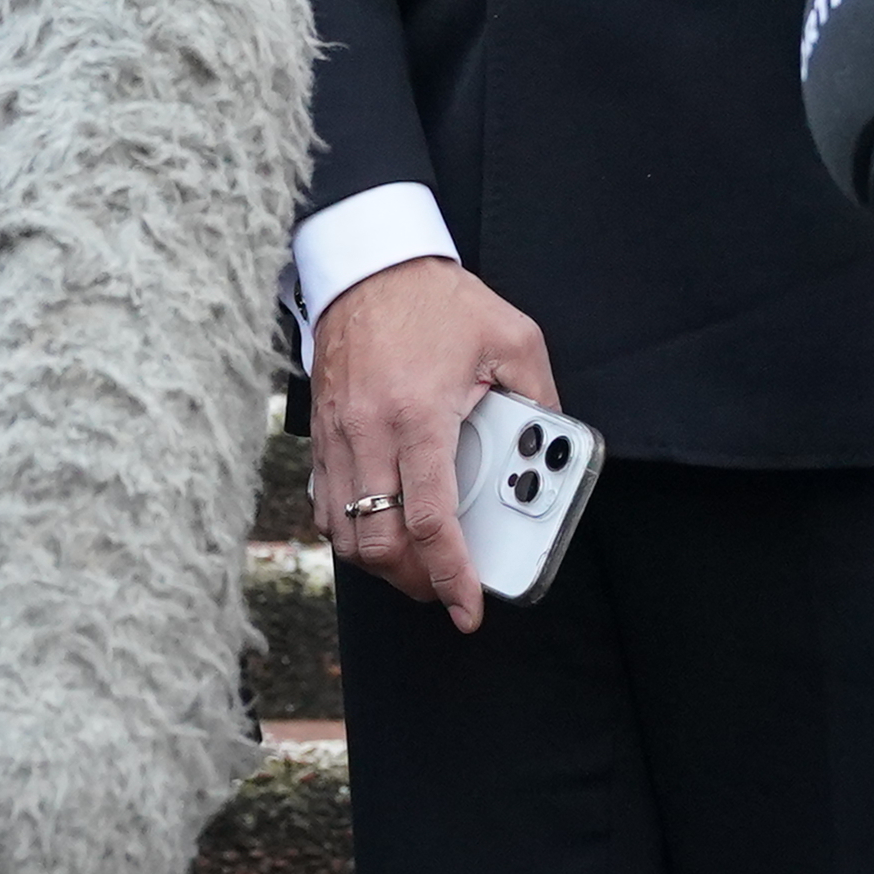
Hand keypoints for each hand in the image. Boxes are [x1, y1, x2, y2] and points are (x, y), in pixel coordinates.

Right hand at [307, 258, 556, 634]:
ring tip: (417, 563)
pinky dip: (351, 533)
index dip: (452, 576)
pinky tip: (381, 526)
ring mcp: (337, 436)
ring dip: (382, 563)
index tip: (468, 608)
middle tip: (447, 587)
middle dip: (417, 581)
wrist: (370, 265)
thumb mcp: (512, 337)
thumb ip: (540, 395)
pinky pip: (325, 506)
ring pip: (345, 534)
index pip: (432, 520)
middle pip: (380, 543)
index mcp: (419, 415)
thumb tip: (553, 445)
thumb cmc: (437, 300)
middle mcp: (369, 433)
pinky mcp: (320, 433)